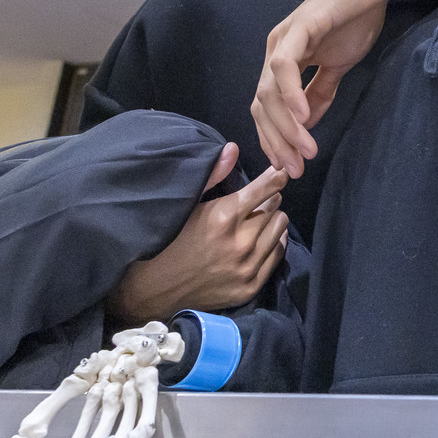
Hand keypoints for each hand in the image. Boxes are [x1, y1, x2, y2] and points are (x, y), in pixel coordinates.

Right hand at [106, 143, 288, 322]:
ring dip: (272, 220)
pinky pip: (279, 253)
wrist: (156, 289)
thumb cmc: (171, 240)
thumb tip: (234, 148)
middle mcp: (240, 242)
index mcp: (223, 217)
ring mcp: (247, 266)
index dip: (275, 178)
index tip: (280, 173)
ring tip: (257, 221)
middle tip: (256, 202)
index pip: (265, 189)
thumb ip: (213, 175)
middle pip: (275, 206)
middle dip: (268, 200)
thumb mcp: (188, 205)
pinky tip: (261, 240)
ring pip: (280, 228)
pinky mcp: (251, 286)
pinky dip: (274, 242)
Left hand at [253, 0, 402, 176]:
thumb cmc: (357, 16)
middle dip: (277, 142)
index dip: (275, 139)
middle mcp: (275, 49)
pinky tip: (305, 118)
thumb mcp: (339, 64)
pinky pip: (285, 66)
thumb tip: (307, 124)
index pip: (266, 108)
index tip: (291, 166)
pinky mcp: (300, 27)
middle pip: (262, 106)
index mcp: (283, 60)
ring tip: (305, 150)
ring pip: (269, 91)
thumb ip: (321, 92)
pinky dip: (290, 95)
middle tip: (296, 169)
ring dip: (286, 126)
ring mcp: (284, 38)